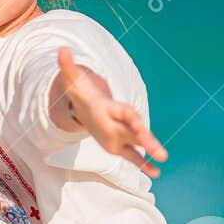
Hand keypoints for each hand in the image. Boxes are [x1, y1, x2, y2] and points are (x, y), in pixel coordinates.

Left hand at [52, 47, 168, 175]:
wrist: (87, 104)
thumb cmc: (82, 92)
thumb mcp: (73, 81)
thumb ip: (68, 67)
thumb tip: (61, 50)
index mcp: (111, 108)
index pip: (126, 113)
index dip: (133, 120)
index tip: (142, 128)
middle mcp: (119, 122)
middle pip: (136, 130)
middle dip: (147, 140)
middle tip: (162, 153)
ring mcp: (120, 134)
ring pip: (136, 144)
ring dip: (148, 153)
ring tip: (162, 162)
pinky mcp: (118, 145)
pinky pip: (131, 156)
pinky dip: (142, 164)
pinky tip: (155, 173)